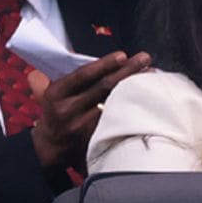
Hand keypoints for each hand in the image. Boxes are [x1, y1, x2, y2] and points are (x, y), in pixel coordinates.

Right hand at [28, 50, 152, 168]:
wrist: (50, 147)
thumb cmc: (55, 113)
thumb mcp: (52, 93)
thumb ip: (67, 76)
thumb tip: (81, 56)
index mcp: (57, 93)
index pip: (83, 75)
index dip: (104, 64)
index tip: (122, 55)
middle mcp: (68, 109)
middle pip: (103, 86)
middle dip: (126, 70)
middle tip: (144, 58)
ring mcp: (82, 125)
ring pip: (113, 103)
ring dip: (134, 87)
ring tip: (150, 73)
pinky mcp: (94, 138)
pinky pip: (116, 119)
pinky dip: (131, 107)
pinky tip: (144, 97)